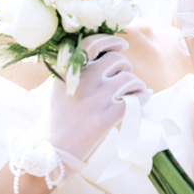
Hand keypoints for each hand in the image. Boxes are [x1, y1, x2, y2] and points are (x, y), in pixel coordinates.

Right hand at [42, 34, 151, 161]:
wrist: (51, 153)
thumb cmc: (57, 121)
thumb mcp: (62, 88)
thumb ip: (79, 72)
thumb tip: (107, 58)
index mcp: (70, 71)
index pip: (92, 43)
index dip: (111, 40)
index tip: (123, 45)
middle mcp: (84, 79)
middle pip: (117, 59)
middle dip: (125, 67)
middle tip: (125, 78)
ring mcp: (96, 98)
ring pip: (129, 78)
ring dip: (136, 84)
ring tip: (135, 91)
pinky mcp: (106, 117)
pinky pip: (134, 100)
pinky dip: (142, 98)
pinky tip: (143, 99)